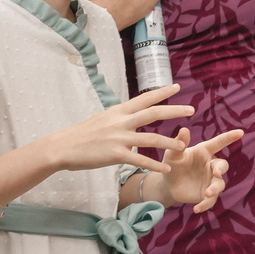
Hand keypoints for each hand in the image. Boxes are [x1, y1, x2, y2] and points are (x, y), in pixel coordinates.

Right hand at [38, 85, 198, 176]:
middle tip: (192, 109)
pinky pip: (140, 159)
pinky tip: (167, 168)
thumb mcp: (102, 120)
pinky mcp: (115, 154)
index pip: (144, 98)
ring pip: (151, 138)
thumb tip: (130, 119)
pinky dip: (155, 164)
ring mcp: (119, 137)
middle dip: (174, 110)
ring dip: (170, 142)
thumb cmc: (81, 135)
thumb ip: (119, 119)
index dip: (162, 92)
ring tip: (184, 146)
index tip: (177, 86)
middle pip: (153, 113)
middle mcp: (121, 121)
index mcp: (118, 111)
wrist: (62, 147)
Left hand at [160, 127, 241, 210]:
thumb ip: (179, 144)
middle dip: (221, 169)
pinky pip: (211, 201)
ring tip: (207, 194)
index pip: (218, 143)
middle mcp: (211, 166)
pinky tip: (196, 209)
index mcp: (204, 152)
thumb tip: (184, 129)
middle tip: (216, 173)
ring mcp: (211, 180)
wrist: (168, 184)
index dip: (229, 137)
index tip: (241, 132)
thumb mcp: (173, 154)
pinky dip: (205, 205)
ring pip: (219, 184)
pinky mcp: (208, 194)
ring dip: (214, 189)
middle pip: (222, 166)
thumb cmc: (172, 164)